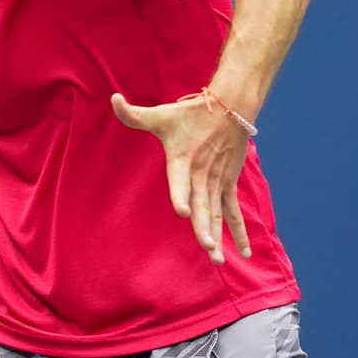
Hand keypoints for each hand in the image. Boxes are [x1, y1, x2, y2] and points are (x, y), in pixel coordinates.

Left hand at [110, 92, 251, 263]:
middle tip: (206, 248)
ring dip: (218, 236)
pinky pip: (234, 211)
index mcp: (183, 160)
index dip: (181, 195)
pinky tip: (244, 252)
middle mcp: (201, 174)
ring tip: (217, 259)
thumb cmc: (190, 114)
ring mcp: (217, 181)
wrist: (229, 108)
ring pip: (217, 213)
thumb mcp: (159, 114)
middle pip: (203, 204)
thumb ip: (132, 113)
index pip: (180, 180)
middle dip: (205, 227)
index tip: (183, 212)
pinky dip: (239, 231)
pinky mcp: (228, 184)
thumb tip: (112, 98)